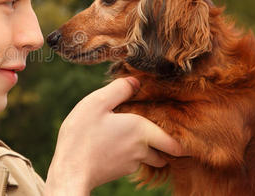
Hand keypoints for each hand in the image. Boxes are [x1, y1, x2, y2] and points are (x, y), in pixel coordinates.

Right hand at [45, 77, 183, 195]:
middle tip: (157, 130)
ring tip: (130, 136)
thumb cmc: (82, 135)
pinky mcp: (118, 172)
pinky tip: (111, 144)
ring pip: (148, 158)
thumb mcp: (97, 102)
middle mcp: (142, 150)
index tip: (184, 132)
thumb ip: (119, 89)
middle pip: (164, 152)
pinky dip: (128, 154)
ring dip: (146, 150)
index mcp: (142, 130)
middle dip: (164, 144)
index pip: (176, 144)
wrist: (69, 170)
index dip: (183, 141)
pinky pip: (131, 162)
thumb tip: (136, 82)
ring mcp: (130, 164)